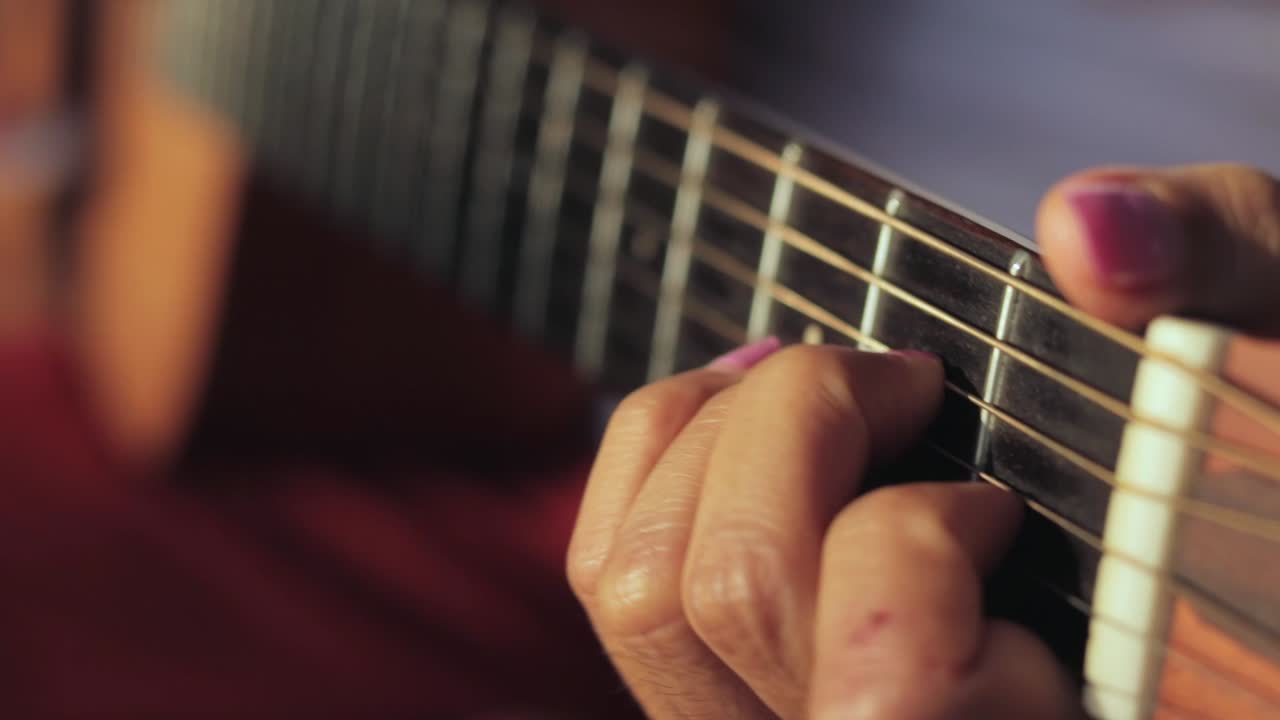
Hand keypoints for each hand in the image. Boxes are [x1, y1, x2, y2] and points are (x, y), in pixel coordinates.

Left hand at [567, 163, 1279, 718]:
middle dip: (802, 423)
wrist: (1185, 552)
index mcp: (1029, 717)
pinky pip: (614, 571)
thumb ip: (1226, 274)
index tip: (993, 491)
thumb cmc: (1233, 469)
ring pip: (640, 590)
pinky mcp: (725, 681)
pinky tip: (742, 403)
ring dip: (714, 428)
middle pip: (730, 592)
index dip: (916, 549)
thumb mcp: (1273, 355)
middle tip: (901, 383)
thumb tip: (1088, 231)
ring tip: (820, 387)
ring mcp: (778, 718)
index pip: (892, 695)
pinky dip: (655, 447)